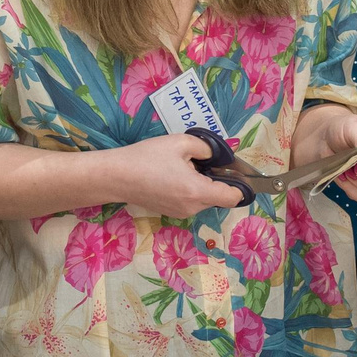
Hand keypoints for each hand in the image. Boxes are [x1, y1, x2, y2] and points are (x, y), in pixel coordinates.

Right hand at [108, 133, 244, 217]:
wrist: (116, 176)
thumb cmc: (147, 158)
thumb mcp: (180, 143)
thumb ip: (206, 148)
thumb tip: (216, 156)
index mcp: (198, 192)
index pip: (233, 197)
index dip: (240, 185)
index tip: (233, 171)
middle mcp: (192, 208)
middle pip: (218, 197)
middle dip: (215, 179)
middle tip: (198, 160)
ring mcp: (180, 213)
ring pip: (204, 199)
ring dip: (201, 184)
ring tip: (181, 166)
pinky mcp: (170, 212)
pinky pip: (190, 201)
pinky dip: (189, 190)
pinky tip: (171, 176)